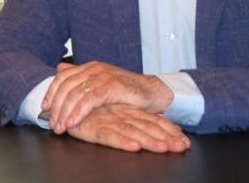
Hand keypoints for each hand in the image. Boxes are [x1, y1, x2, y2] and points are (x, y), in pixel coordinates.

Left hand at [42, 61, 172, 133]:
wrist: (152, 92)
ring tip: (60, 127)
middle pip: (66, 86)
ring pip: (75, 93)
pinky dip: (78, 112)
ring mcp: (103, 76)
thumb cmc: (127, 91)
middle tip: (52, 123)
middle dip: (56, 106)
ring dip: (65, 112)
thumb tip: (59, 69)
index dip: (51, 92)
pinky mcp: (111, 86)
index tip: (44, 108)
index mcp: (90, 67)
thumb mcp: (101, 83)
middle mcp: (94, 69)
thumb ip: (81, 77)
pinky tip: (72, 122)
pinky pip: (89, 100)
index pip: (63, 77)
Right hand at [67, 104, 189, 152]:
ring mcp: (108, 120)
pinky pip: (110, 136)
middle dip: (166, 137)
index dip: (169, 130)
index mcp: (127, 110)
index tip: (185, 142)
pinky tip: (135, 146)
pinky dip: (123, 141)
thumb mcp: (113, 112)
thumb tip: (142, 127)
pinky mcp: (93, 127)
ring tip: (165, 148)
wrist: (63, 100)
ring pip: (133, 131)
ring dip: (150, 140)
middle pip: (147, 126)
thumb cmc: (88, 109)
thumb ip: (130, 115)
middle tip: (182, 147)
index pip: (153, 120)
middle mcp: (121, 114)